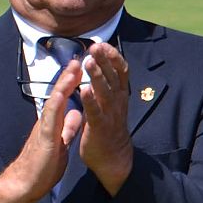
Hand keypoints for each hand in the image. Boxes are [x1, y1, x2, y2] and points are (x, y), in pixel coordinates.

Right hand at [0, 57, 82, 202]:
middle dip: (68, 76)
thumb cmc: (44, 164)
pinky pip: (50, 120)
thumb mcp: (61, 142)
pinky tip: (62, 95)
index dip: (73, 82)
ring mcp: (45, 129)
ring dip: (63, 84)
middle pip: (59, 94)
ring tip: (73, 68)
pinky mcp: (45, 140)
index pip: (64, 97)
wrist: (26, 183)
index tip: (82, 66)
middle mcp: (48, 121)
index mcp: (53, 122)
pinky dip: (56, 106)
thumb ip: (67, 127)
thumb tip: (76, 113)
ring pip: (54, 102)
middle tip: (79, 57)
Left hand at [75, 41, 134, 192]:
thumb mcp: (111, 104)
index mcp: (119, 96)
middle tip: (96, 46)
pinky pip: (94, 112)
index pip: (119, 71)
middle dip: (104, 60)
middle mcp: (117, 102)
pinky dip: (90, 101)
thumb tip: (99, 67)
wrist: (114, 158)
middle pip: (112, 77)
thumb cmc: (109, 129)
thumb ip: (105, 87)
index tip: (103, 44)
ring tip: (90, 61)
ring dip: (97, 75)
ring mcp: (109, 115)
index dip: (113, 56)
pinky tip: (83, 90)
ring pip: (104, 91)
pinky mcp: (99, 127)